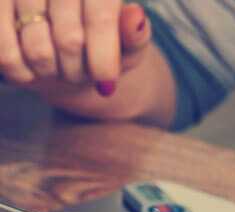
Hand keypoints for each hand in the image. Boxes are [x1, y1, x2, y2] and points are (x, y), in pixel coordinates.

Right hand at [0, 0, 151, 96]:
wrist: (66, 49)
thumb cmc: (104, 46)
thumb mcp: (128, 45)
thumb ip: (135, 35)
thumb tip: (135, 16)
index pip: (99, 18)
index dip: (103, 56)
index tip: (107, 85)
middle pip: (69, 39)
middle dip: (79, 70)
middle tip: (81, 74)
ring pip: (38, 50)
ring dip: (53, 73)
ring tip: (59, 68)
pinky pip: (6, 54)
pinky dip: (23, 73)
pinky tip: (33, 70)